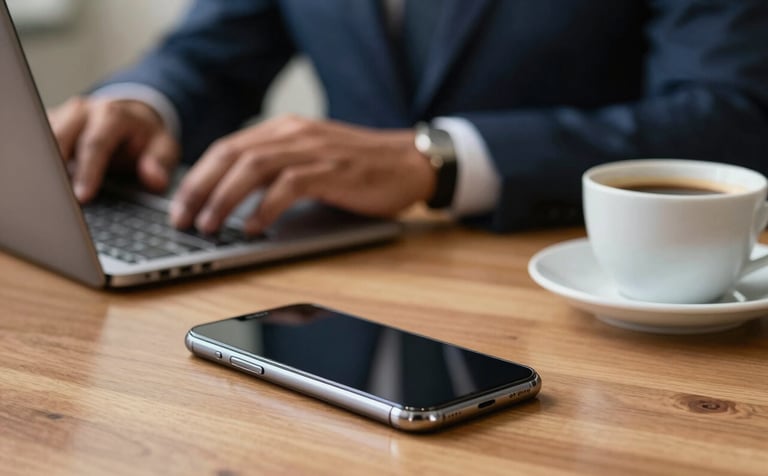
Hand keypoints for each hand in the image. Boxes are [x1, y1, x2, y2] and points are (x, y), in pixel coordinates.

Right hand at [48, 97, 179, 201]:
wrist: (133, 119)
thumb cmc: (146, 138)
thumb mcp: (164, 148)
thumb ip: (160, 163)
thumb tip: (155, 179)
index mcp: (113, 114)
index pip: (95, 143)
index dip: (88, 171)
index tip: (82, 197)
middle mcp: (84, 110)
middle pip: (61, 138)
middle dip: (57, 168)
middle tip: (58, 199)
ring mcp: (64, 115)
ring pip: (44, 139)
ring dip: (45, 165)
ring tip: (50, 193)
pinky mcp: (52, 124)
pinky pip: (39, 142)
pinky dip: (40, 161)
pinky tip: (46, 182)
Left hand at [170, 115, 435, 233]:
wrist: (409, 162)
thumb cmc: (359, 168)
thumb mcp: (310, 160)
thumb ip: (276, 170)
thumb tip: (234, 200)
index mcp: (284, 130)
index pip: (227, 148)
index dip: (197, 177)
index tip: (179, 206)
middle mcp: (293, 133)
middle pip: (231, 155)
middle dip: (200, 188)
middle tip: (182, 219)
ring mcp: (314, 150)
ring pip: (254, 167)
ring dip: (225, 198)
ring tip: (209, 225)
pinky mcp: (333, 171)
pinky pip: (289, 185)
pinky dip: (266, 207)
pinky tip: (254, 228)